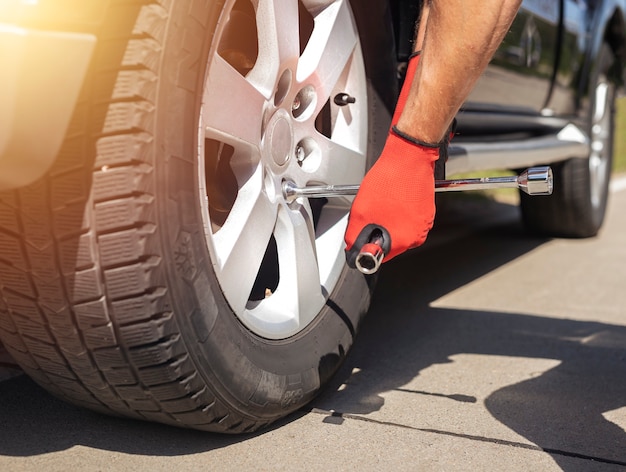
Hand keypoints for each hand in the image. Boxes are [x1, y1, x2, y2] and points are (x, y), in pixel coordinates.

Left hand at [344, 127, 439, 266]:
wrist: (409, 158)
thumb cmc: (389, 180)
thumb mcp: (361, 212)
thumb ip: (355, 236)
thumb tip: (353, 248)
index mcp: (402, 240)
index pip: (378, 258)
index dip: (365, 248)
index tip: (360, 241)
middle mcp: (417, 235)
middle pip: (389, 246)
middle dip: (376, 235)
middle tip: (369, 216)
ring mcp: (424, 224)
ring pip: (398, 233)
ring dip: (386, 225)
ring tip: (382, 206)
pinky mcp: (426, 213)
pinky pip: (407, 222)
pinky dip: (397, 215)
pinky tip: (391, 201)